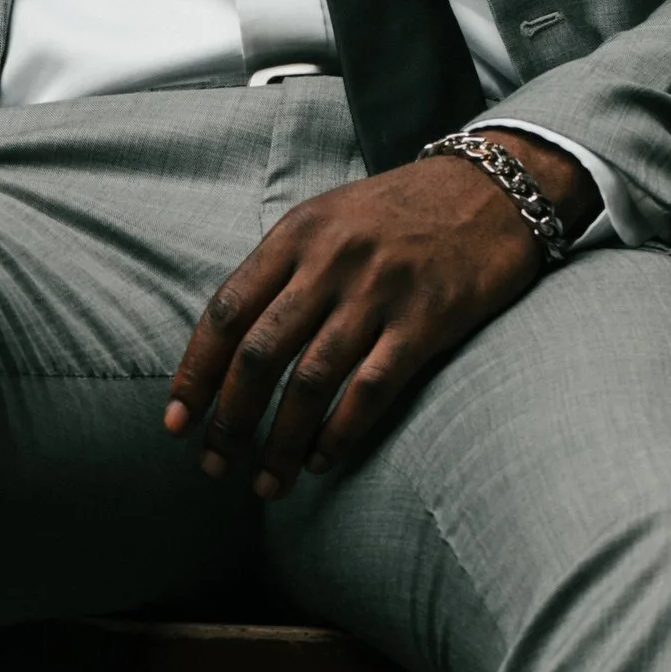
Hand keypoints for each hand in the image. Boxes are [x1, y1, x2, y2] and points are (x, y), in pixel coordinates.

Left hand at [164, 132, 596, 499]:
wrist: (493, 188)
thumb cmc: (402, 212)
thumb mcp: (330, 219)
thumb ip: (283, 270)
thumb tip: (231, 347)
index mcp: (297, 234)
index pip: (227, 311)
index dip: (196, 372)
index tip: (177, 421)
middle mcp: (331, 262)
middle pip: (261, 353)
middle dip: (230, 419)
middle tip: (214, 465)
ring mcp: (379, 292)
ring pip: (310, 382)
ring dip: (280, 442)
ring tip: (266, 483)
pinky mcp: (426, 321)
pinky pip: (371, 390)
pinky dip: (340, 433)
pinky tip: (321, 461)